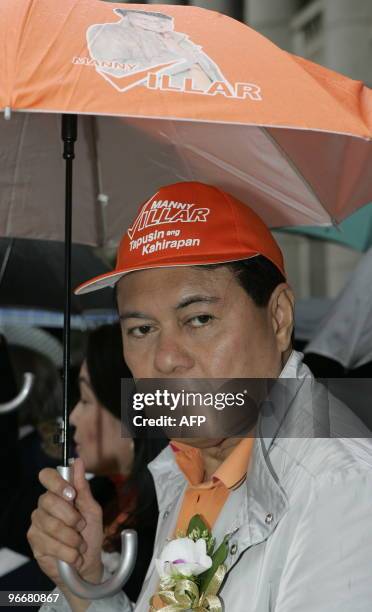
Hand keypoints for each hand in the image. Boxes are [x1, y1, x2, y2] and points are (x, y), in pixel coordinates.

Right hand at [27, 458, 103, 589]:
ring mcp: (37, 523)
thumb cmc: (90, 533)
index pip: (46, 476)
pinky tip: (73, 556)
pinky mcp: (34, 542)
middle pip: (48, 500)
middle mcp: (44, 505)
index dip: (57, 482)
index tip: (71, 494)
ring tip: (80, 545)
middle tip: (81, 527)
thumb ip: (83, 487)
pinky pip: (50, 543)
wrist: (87, 564)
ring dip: (72, 538)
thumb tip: (78, 461)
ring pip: (51, 524)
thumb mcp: (91, 509)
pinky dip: (68, 552)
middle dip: (71, 516)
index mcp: (58, 493)